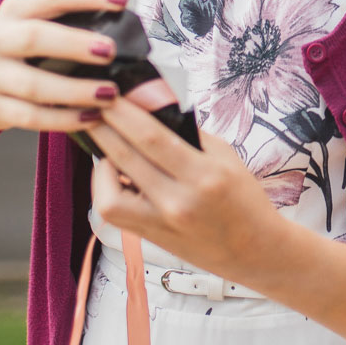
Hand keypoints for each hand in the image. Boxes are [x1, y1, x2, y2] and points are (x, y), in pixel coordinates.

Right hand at [0, 0, 129, 134]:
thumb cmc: (21, 53)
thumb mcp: (33, 26)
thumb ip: (67, 21)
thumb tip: (123, 22)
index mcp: (14, 10)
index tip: (122, 0)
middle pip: (35, 38)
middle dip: (75, 44)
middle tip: (111, 51)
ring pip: (35, 85)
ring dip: (75, 90)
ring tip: (110, 94)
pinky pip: (31, 117)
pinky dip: (63, 119)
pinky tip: (91, 117)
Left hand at [87, 100, 287, 285]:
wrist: (254, 250)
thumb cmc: (244, 198)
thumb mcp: (226, 156)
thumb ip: (188, 132)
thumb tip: (151, 106)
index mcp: (205, 175)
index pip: (152, 136)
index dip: (124, 112)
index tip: (108, 93)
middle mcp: (179, 201)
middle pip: (126, 156)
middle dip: (103, 125)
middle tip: (91, 105)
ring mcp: (161, 222)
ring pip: (108, 191)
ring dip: (100, 160)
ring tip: (105, 140)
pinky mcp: (150, 236)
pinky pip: (113, 210)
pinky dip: (105, 186)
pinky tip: (113, 170)